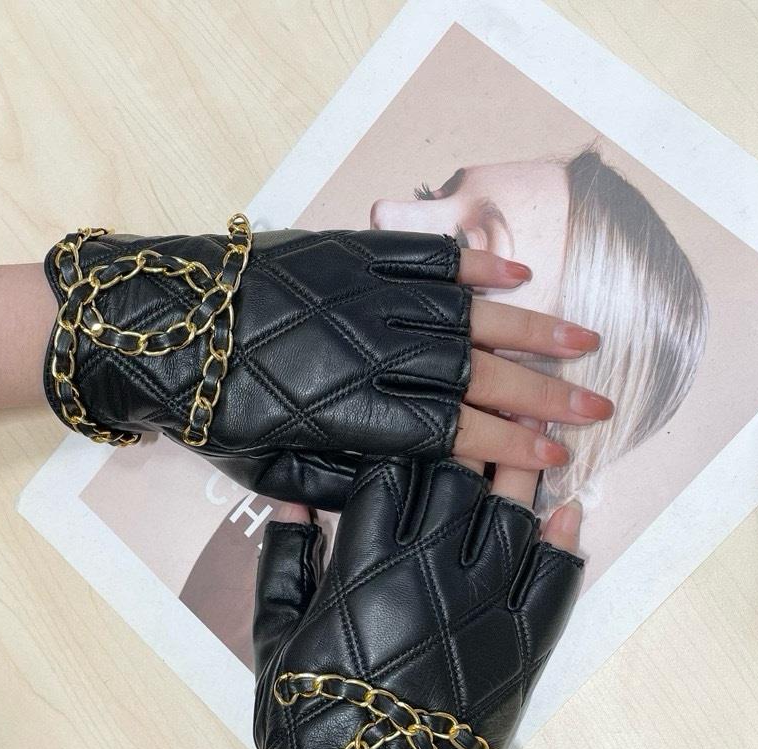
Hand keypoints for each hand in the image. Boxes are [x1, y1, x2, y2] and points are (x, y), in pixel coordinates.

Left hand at [42, 217, 609, 508]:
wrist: (159, 330)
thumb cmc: (209, 412)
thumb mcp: (268, 471)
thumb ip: (343, 480)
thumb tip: (407, 484)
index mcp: (353, 417)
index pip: (455, 435)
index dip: (510, 449)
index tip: (557, 459)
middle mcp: (373, 354)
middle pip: (479, 376)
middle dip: (545, 396)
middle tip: (598, 409)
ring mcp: (366, 298)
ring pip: (468, 314)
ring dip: (533, 328)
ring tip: (585, 343)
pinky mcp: (349, 255)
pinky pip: (424, 257)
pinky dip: (474, 264)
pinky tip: (516, 274)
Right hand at [225, 458, 582, 748]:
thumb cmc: (305, 721)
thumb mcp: (273, 638)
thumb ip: (281, 561)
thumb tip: (289, 501)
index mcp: (364, 564)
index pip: (392, 475)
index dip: (402, 446)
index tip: (412, 433)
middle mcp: (429, 572)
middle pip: (459, 480)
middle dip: (465, 446)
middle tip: (478, 424)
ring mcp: (485, 608)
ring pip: (515, 515)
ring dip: (521, 474)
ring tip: (529, 445)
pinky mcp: (524, 648)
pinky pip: (558, 579)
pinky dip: (566, 540)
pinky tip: (568, 512)